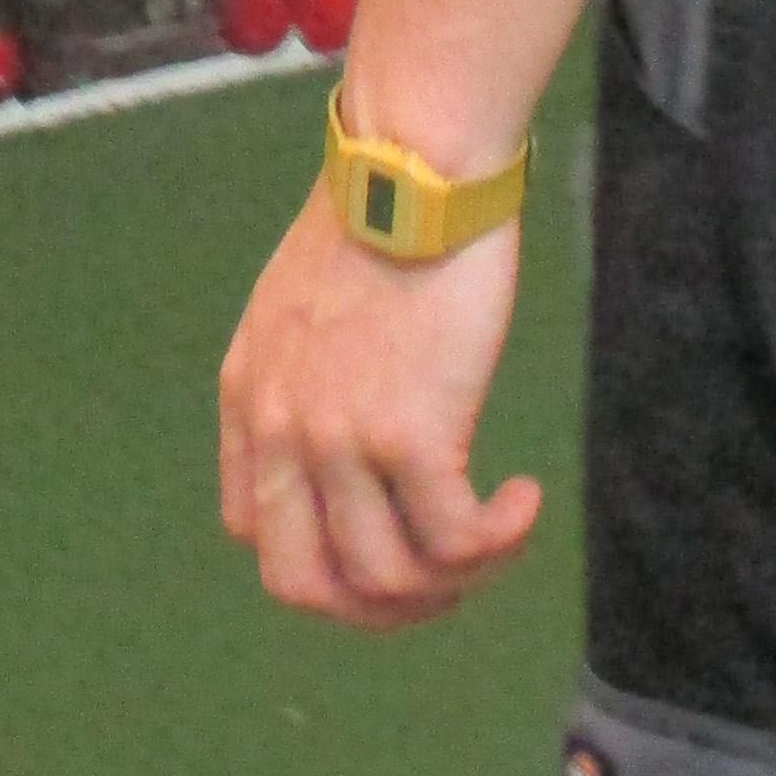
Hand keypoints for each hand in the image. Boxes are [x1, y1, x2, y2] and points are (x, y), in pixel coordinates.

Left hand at [218, 185, 538, 626]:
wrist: (417, 165)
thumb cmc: (382, 220)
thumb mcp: (303, 308)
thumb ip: (307, 380)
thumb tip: (350, 442)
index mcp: (250, 398)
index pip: (252, 533)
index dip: (320, 562)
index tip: (383, 540)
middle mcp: (281, 428)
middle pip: (304, 587)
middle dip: (376, 610)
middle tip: (442, 581)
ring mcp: (338, 437)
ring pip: (386, 582)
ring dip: (453, 583)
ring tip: (496, 538)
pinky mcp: (409, 433)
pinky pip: (453, 542)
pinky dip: (498, 543)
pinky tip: (524, 502)